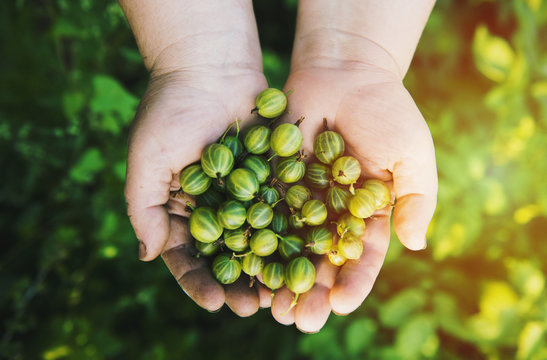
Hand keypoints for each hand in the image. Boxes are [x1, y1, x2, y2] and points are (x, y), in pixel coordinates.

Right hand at [124, 64, 269, 314]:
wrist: (209, 65)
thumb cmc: (169, 110)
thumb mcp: (146, 159)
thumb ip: (142, 208)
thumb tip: (146, 256)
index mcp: (178, 208)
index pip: (186, 256)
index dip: (198, 281)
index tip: (214, 302)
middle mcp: (212, 206)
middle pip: (225, 255)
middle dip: (237, 282)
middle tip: (252, 308)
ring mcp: (243, 193)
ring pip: (256, 239)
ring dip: (268, 267)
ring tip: (280, 293)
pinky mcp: (270, 176)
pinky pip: (280, 209)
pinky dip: (290, 232)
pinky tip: (304, 254)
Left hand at [268, 57, 437, 331]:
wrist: (344, 71)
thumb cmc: (386, 111)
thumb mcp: (411, 155)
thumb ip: (416, 200)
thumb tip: (416, 246)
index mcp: (367, 215)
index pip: (361, 258)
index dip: (353, 283)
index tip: (341, 304)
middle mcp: (330, 214)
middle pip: (321, 261)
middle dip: (312, 292)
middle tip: (301, 320)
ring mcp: (300, 199)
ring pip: (289, 246)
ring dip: (280, 278)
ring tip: (272, 308)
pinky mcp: (272, 180)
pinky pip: (264, 213)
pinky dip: (255, 239)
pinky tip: (247, 264)